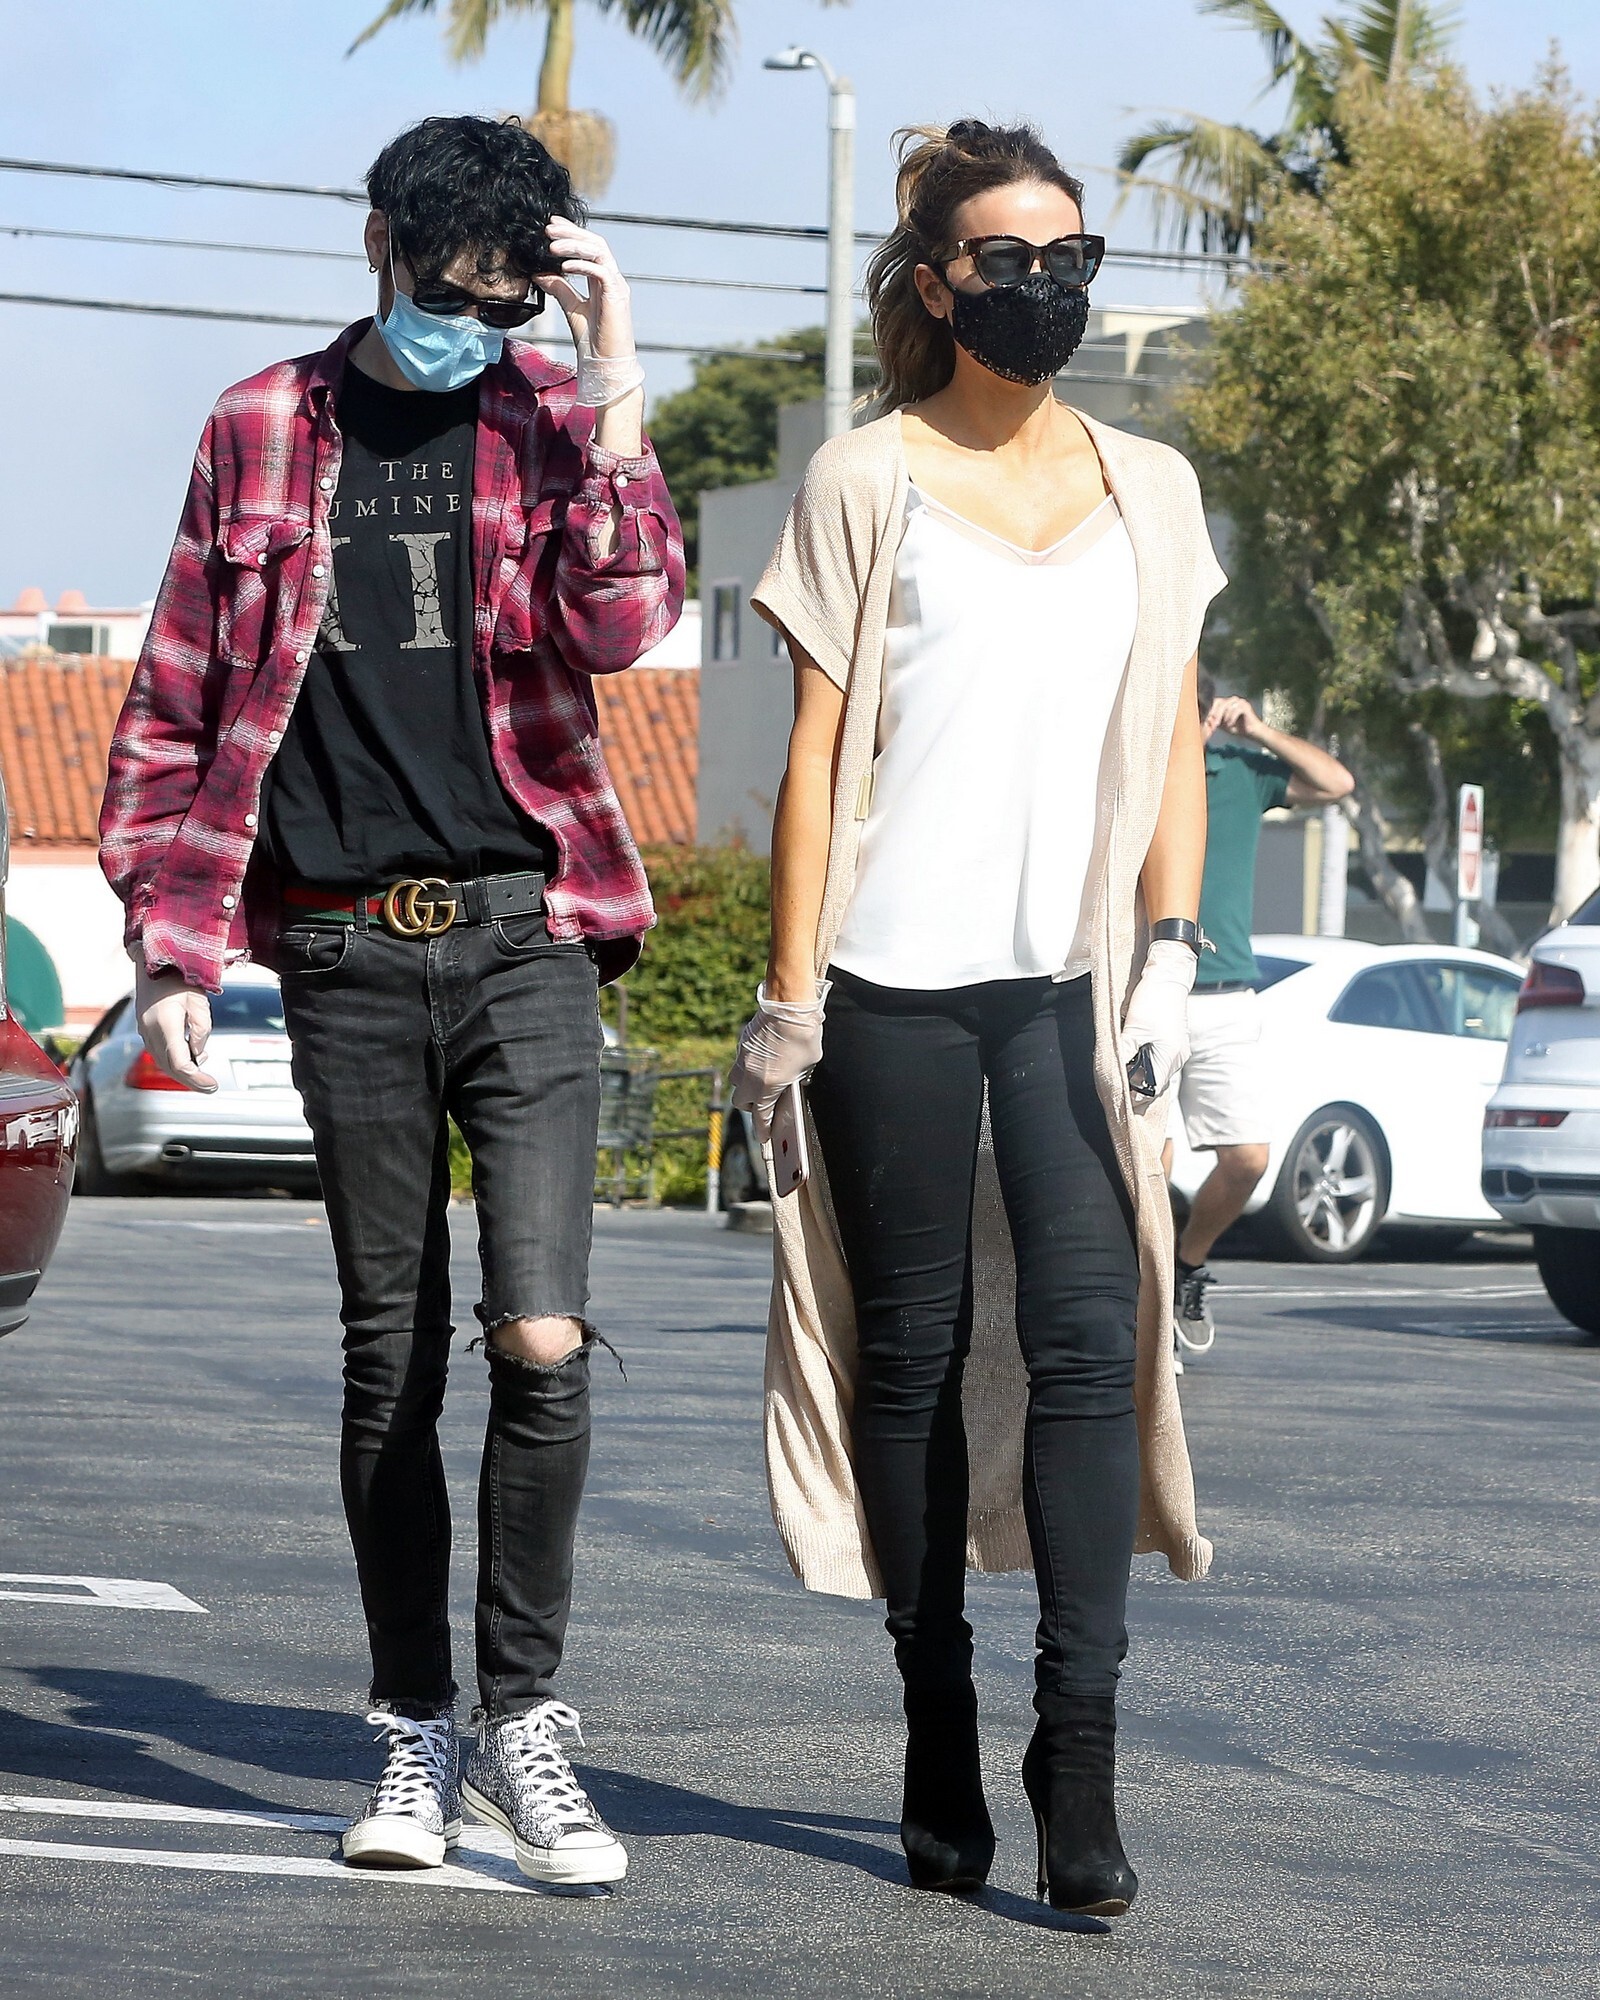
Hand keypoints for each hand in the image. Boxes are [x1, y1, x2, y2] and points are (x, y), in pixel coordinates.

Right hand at [135, 965, 217, 1092]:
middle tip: (210, 1087)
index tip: (212, 1084)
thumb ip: (201, 1030)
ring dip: (182, 1071)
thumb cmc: (178, 977)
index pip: (179, 1063)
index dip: (196, 1078)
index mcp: (164, 1025)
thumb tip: (198, 1053)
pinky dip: (175, 1060)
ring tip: (203, 1072)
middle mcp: (149, 1031)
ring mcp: (143, 1030)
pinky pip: (159, 1052)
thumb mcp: (199, 1001)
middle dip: (191, 1081)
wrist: (154, 959)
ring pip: (162, 1061)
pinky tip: (192, 1054)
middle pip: (169, 1067)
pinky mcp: (144, 1028)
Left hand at [542, 218, 642, 404]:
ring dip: (574, 245)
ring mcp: (617, 286)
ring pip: (599, 251)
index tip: (551, 225)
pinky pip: (601, 271)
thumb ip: (559, 288)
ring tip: (551, 245)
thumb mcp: (571, 308)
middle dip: (571, 232)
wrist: (605, 365)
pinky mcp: (618, 296)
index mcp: (603, 281)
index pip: (589, 248)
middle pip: (595, 243)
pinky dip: (582, 265)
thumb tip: (539, 273)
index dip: (572, 233)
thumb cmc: (593, 342)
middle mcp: (612, 279)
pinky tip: (564, 267)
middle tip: (548, 228)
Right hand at [729, 982, 828, 1136]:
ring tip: (762, 1082)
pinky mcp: (741, 1045)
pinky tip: (762, 1060)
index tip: (764, 1137)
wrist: (789, 1006)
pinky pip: (740, 1063)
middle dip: (752, 1106)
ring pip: (736, 1082)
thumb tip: (790, 1083)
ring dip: (746, 1086)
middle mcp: (749, 1076)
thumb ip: (795, 1080)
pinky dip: (748, 1067)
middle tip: (765, 1104)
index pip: (761, 1117)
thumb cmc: (803, 1037)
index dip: (763, 1130)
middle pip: (742, 1102)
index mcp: (767, 1087)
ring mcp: (742, 1060)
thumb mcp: (807, 1067)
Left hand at [1119, 941, 1196, 1101]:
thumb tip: (1116, 1073)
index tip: (1118, 1092)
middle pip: (1155, 1083)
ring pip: (1158, 1071)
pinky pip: (1161, 1059)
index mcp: (1169, 1057)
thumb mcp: (1133, 1028)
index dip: (1133, 1094)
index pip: (1151, 1090)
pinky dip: (1148, 1061)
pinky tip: (1137, 1054)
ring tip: (1125, 1066)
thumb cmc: (1153, 999)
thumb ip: (1125, 1053)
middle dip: (1137, 1083)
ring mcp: (1179, 1049)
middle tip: (1117, 1080)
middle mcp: (1178, 1057)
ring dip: (1142, 1071)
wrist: (1168, 975)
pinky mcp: (1175, 1041)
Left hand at [1204, 695, 1264, 741]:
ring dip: (1224, 718)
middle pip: (1220, 703)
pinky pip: (1235, 710)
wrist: (1250, 732)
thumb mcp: (1222, 724)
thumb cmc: (1236, 727)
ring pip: (1227, 707)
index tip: (1207, 721)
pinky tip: (1231, 724)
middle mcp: (1233, 699)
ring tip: (1226, 726)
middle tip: (1214, 724)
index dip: (1210, 711)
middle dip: (1216, 714)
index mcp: (1227, 702)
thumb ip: (1214, 720)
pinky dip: (1231, 718)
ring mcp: (1240, 701)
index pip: (1215, 701)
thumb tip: (1203, 721)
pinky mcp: (1245, 706)